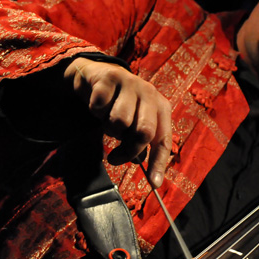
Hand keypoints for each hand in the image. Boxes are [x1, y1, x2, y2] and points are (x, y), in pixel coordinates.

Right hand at [64, 57, 171, 187]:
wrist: (95, 75)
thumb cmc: (118, 105)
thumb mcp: (133, 122)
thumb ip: (139, 142)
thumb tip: (142, 165)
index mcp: (160, 107)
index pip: (163, 139)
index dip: (159, 163)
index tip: (153, 184)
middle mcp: (149, 93)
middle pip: (144, 132)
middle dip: (128, 150)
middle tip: (115, 158)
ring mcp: (130, 82)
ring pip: (119, 121)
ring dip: (108, 128)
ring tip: (107, 122)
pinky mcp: (109, 77)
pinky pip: (99, 107)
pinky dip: (95, 112)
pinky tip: (97, 106)